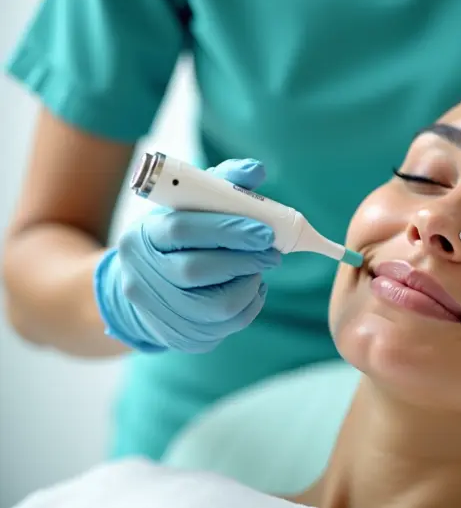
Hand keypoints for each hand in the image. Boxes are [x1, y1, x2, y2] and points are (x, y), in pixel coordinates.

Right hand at [94, 159, 280, 352]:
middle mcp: (141, 276)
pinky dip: (249, 306)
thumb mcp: (189, 207)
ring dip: (249, 284)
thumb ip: (222, 185)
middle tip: (273, 252)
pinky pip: (225, 327)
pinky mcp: (178, 336)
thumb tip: (255, 170)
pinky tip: (251, 288)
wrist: (142, 287)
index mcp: (142, 236)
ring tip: (258, 269)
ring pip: (216, 306)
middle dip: (244, 260)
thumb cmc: (176, 239)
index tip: (264, 230)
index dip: (228, 229)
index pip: (182, 228)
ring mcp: (157, 311)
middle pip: (196, 270)